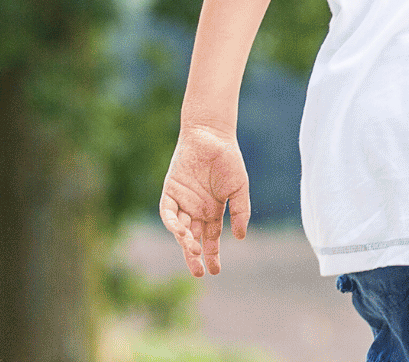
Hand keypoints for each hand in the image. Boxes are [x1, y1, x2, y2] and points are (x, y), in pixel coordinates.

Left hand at [159, 124, 250, 276]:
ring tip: (193, 250)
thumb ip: (240, 212)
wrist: (212, 135)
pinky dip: (173, 223)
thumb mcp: (239, 189)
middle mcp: (196, 210)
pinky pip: (168, 212)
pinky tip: (180, 232)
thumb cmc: (228, 160)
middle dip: (194, 256)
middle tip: (199, 272)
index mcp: (213, 211)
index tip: (215, 271)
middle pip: (193, 239)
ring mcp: (183, 201)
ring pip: (181, 229)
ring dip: (185, 242)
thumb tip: (240, 237)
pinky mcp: (171, 191)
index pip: (211, 239)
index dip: (212, 256)